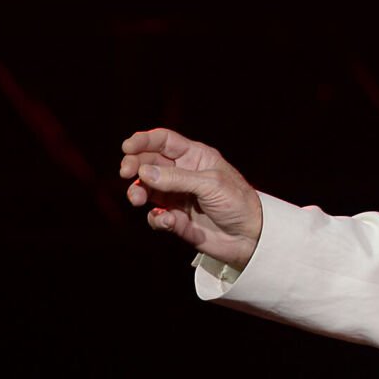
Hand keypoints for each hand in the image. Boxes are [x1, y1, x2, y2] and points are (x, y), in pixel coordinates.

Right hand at [120, 128, 262, 269]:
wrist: (252, 237)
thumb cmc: (238, 203)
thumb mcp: (210, 185)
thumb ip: (176, 178)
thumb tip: (143, 172)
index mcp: (195, 157)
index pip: (163, 141)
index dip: (143, 141)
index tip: (126, 148)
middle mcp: (183, 174)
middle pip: (148, 162)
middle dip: (134, 166)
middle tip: (127, 174)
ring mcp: (177, 196)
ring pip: (145, 189)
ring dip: (137, 192)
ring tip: (137, 199)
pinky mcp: (176, 219)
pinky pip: (156, 216)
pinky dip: (156, 218)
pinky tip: (168, 221)